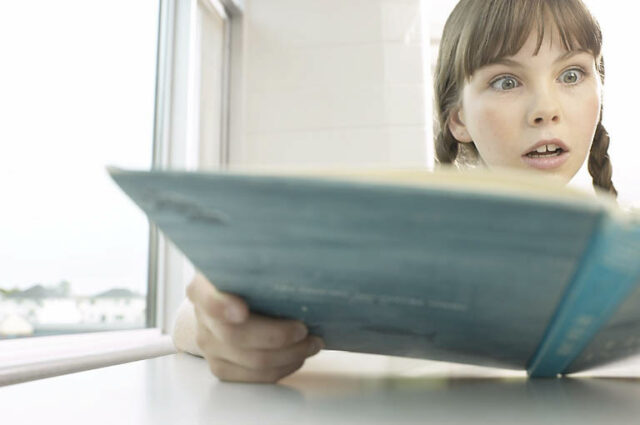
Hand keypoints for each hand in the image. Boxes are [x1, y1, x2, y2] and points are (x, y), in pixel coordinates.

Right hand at [186, 272, 323, 382]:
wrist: (226, 298)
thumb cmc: (245, 278)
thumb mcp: (248, 262)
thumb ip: (262, 263)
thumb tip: (297, 259)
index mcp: (203, 287)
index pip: (208, 299)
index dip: (222, 307)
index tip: (242, 311)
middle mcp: (202, 318)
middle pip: (236, 336)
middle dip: (276, 336)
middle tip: (305, 329)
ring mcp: (209, 345)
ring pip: (251, 361)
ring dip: (288, 355)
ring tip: (312, 343)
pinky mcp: (222, 366)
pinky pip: (254, 377)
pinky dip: (282, 368)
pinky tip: (297, 355)